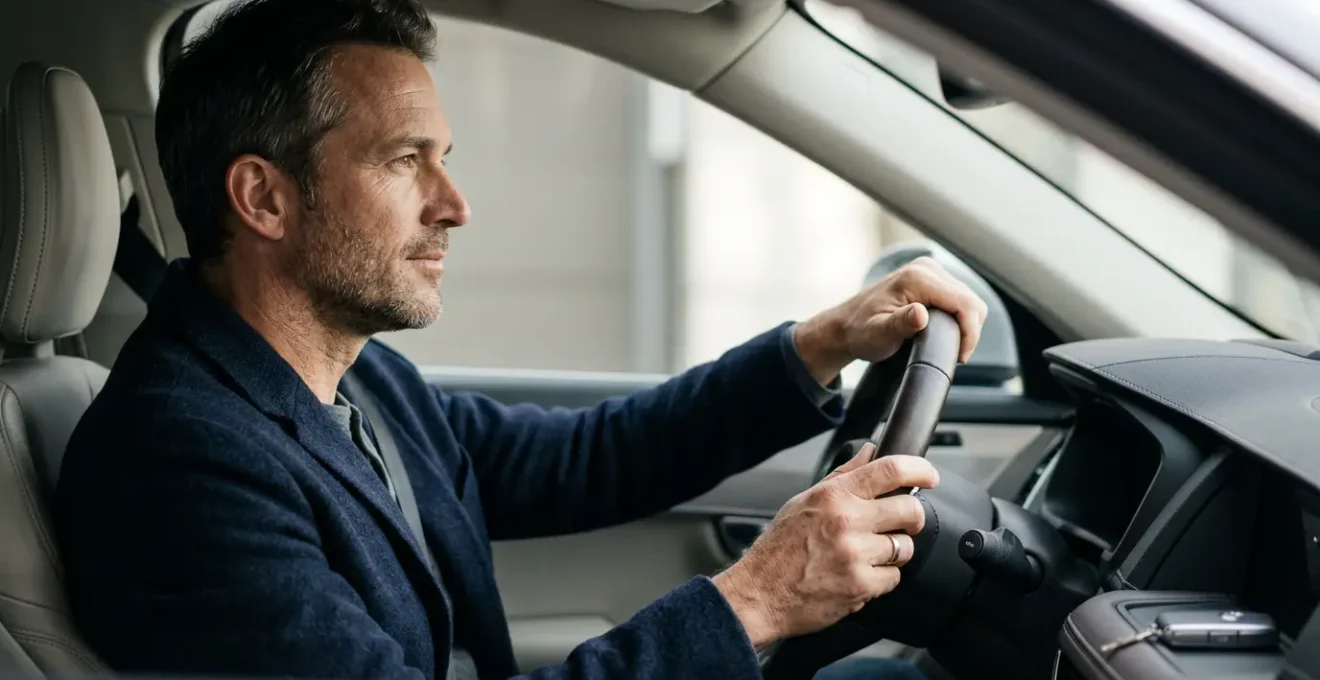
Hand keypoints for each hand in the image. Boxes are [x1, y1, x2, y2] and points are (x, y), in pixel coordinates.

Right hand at [712, 443, 937, 648]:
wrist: (759, 594)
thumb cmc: (779, 548)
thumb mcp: (805, 501)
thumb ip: (842, 475)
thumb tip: (870, 451)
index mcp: (833, 495)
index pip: (890, 470)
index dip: (919, 469)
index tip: (929, 476)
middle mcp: (846, 521)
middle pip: (909, 509)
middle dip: (911, 517)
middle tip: (900, 523)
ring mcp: (855, 554)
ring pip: (906, 546)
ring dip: (894, 551)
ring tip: (869, 554)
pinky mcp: (861, 585)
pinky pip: (894, 577)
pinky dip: (882, 578)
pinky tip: (860, 574)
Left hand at [793, 256, 989, 384]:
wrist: (846, 326)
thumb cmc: (859, 332)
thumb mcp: (878, 334)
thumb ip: (900, 324)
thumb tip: (920, 314)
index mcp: (917, 278)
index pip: (965, 303)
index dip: (970, 333)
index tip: (960, 356)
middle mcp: (926, 268)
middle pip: (972, 301)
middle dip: (970, 331)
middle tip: (956, 355)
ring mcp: (930, 271)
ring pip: (969, 300)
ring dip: (966, 325)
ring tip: (950, 346)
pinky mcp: (931, 278)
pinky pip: (960, 298)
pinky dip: (959, 318)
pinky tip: (947, 333)